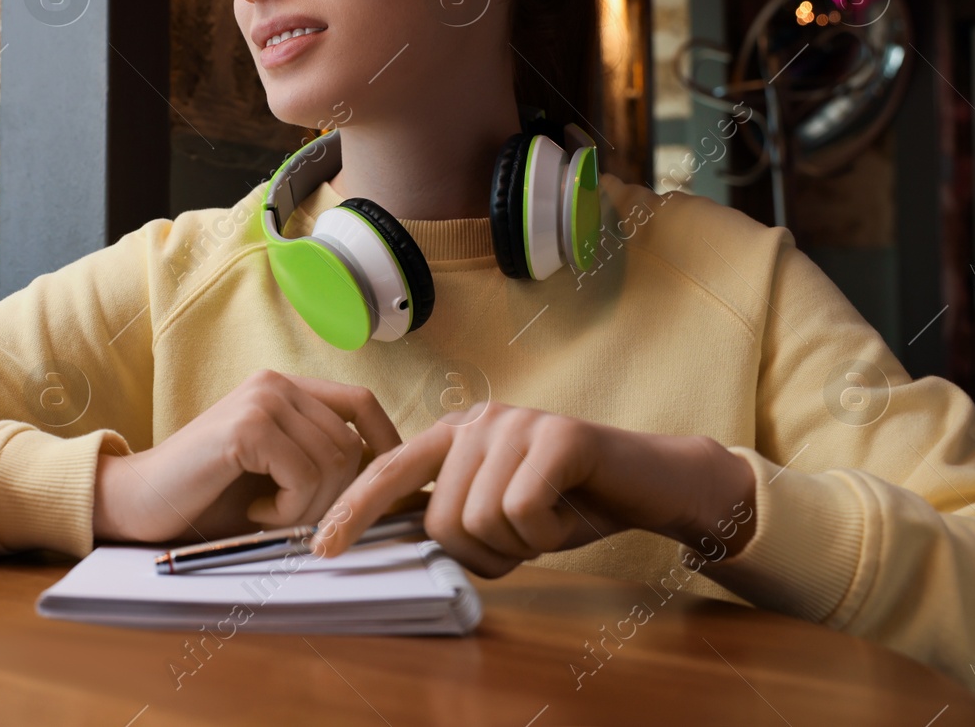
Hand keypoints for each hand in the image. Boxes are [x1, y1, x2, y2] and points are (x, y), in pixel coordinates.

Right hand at [92, 369, 401, 543]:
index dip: (386, 442)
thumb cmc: (209, 497)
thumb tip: (392, 481)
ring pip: (333, 463)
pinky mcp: (246, 427)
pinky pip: (304, 475)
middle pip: (352, 444)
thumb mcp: (277, 471)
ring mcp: (261, 401)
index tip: (383, 489)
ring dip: (307, 507)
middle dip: (334, 497)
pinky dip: (287, 510)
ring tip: (266, 514)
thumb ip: (320, 459)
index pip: (362, 402)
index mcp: (286, 389)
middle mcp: (276, 384)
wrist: (139, 503)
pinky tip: (254, 513)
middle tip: (290, 518)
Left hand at [309, 402, 756, 578]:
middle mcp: (478, 420)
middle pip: (441, 521)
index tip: (322, 548)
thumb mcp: (501, 514)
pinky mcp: (557, 436)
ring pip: (480, 521)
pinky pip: (521, 513)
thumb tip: (404, 543)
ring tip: (550, 521)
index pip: (388, 472)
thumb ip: (455, 518)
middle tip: (526, 540)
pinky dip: (547, 535)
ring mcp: (516, 423)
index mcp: (456, 436)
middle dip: (484, 553)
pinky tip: (568, 513)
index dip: (353, 511)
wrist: (651, 485)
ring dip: (521, 546)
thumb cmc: (571, 504)